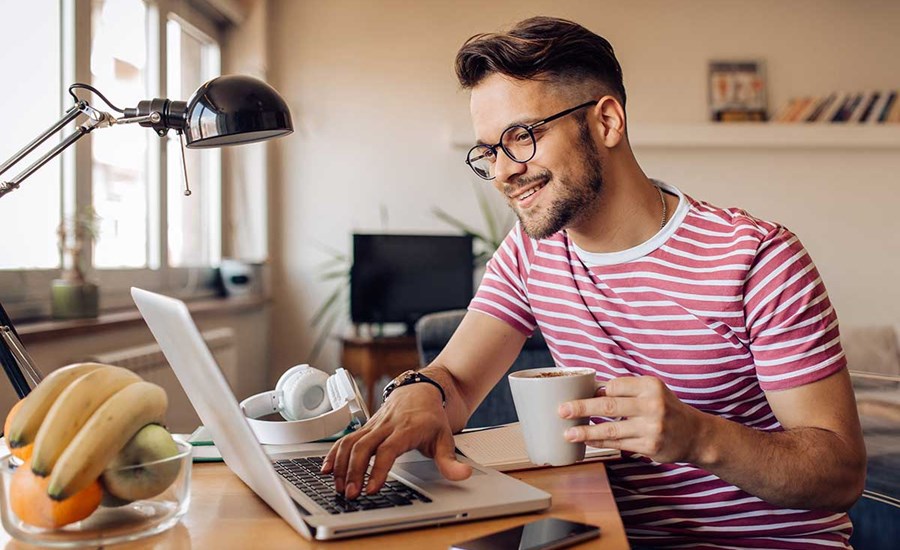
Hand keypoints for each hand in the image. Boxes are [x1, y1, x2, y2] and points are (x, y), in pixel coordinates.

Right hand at [321, 384, 471, 498]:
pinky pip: (346, 439)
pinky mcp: (366, 427)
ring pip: (351, 442)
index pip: (388, 449)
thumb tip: (463, 475)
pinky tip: (328, 469)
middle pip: (363, 447)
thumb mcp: (446, 438)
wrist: (421, 390)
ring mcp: (374, 425)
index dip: (378, 469)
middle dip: (354, 472)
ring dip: (342, 465)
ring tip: (340, 487)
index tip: (373, 488)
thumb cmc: (431, 416)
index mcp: (406, 429)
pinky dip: (334, 453)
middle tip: (352, 494)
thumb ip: (451, 461)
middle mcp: (386, 425)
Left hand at [558, 376, 707, 463]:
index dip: (596, 391)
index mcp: (650, 386)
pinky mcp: (650, 447)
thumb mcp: (652, 390)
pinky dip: (600, 442)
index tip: (579, 394)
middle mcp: (652, 405)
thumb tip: (590, 391)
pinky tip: (586, 441)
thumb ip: (626, 389)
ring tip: (568, 433)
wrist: (694, 434)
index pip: (614, 386)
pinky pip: (618, 444)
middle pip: (608, 406)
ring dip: (586, 432)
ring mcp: (652, 428)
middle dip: (581, 408)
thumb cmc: (666, 408)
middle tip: (561, 410)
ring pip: (610, 429)